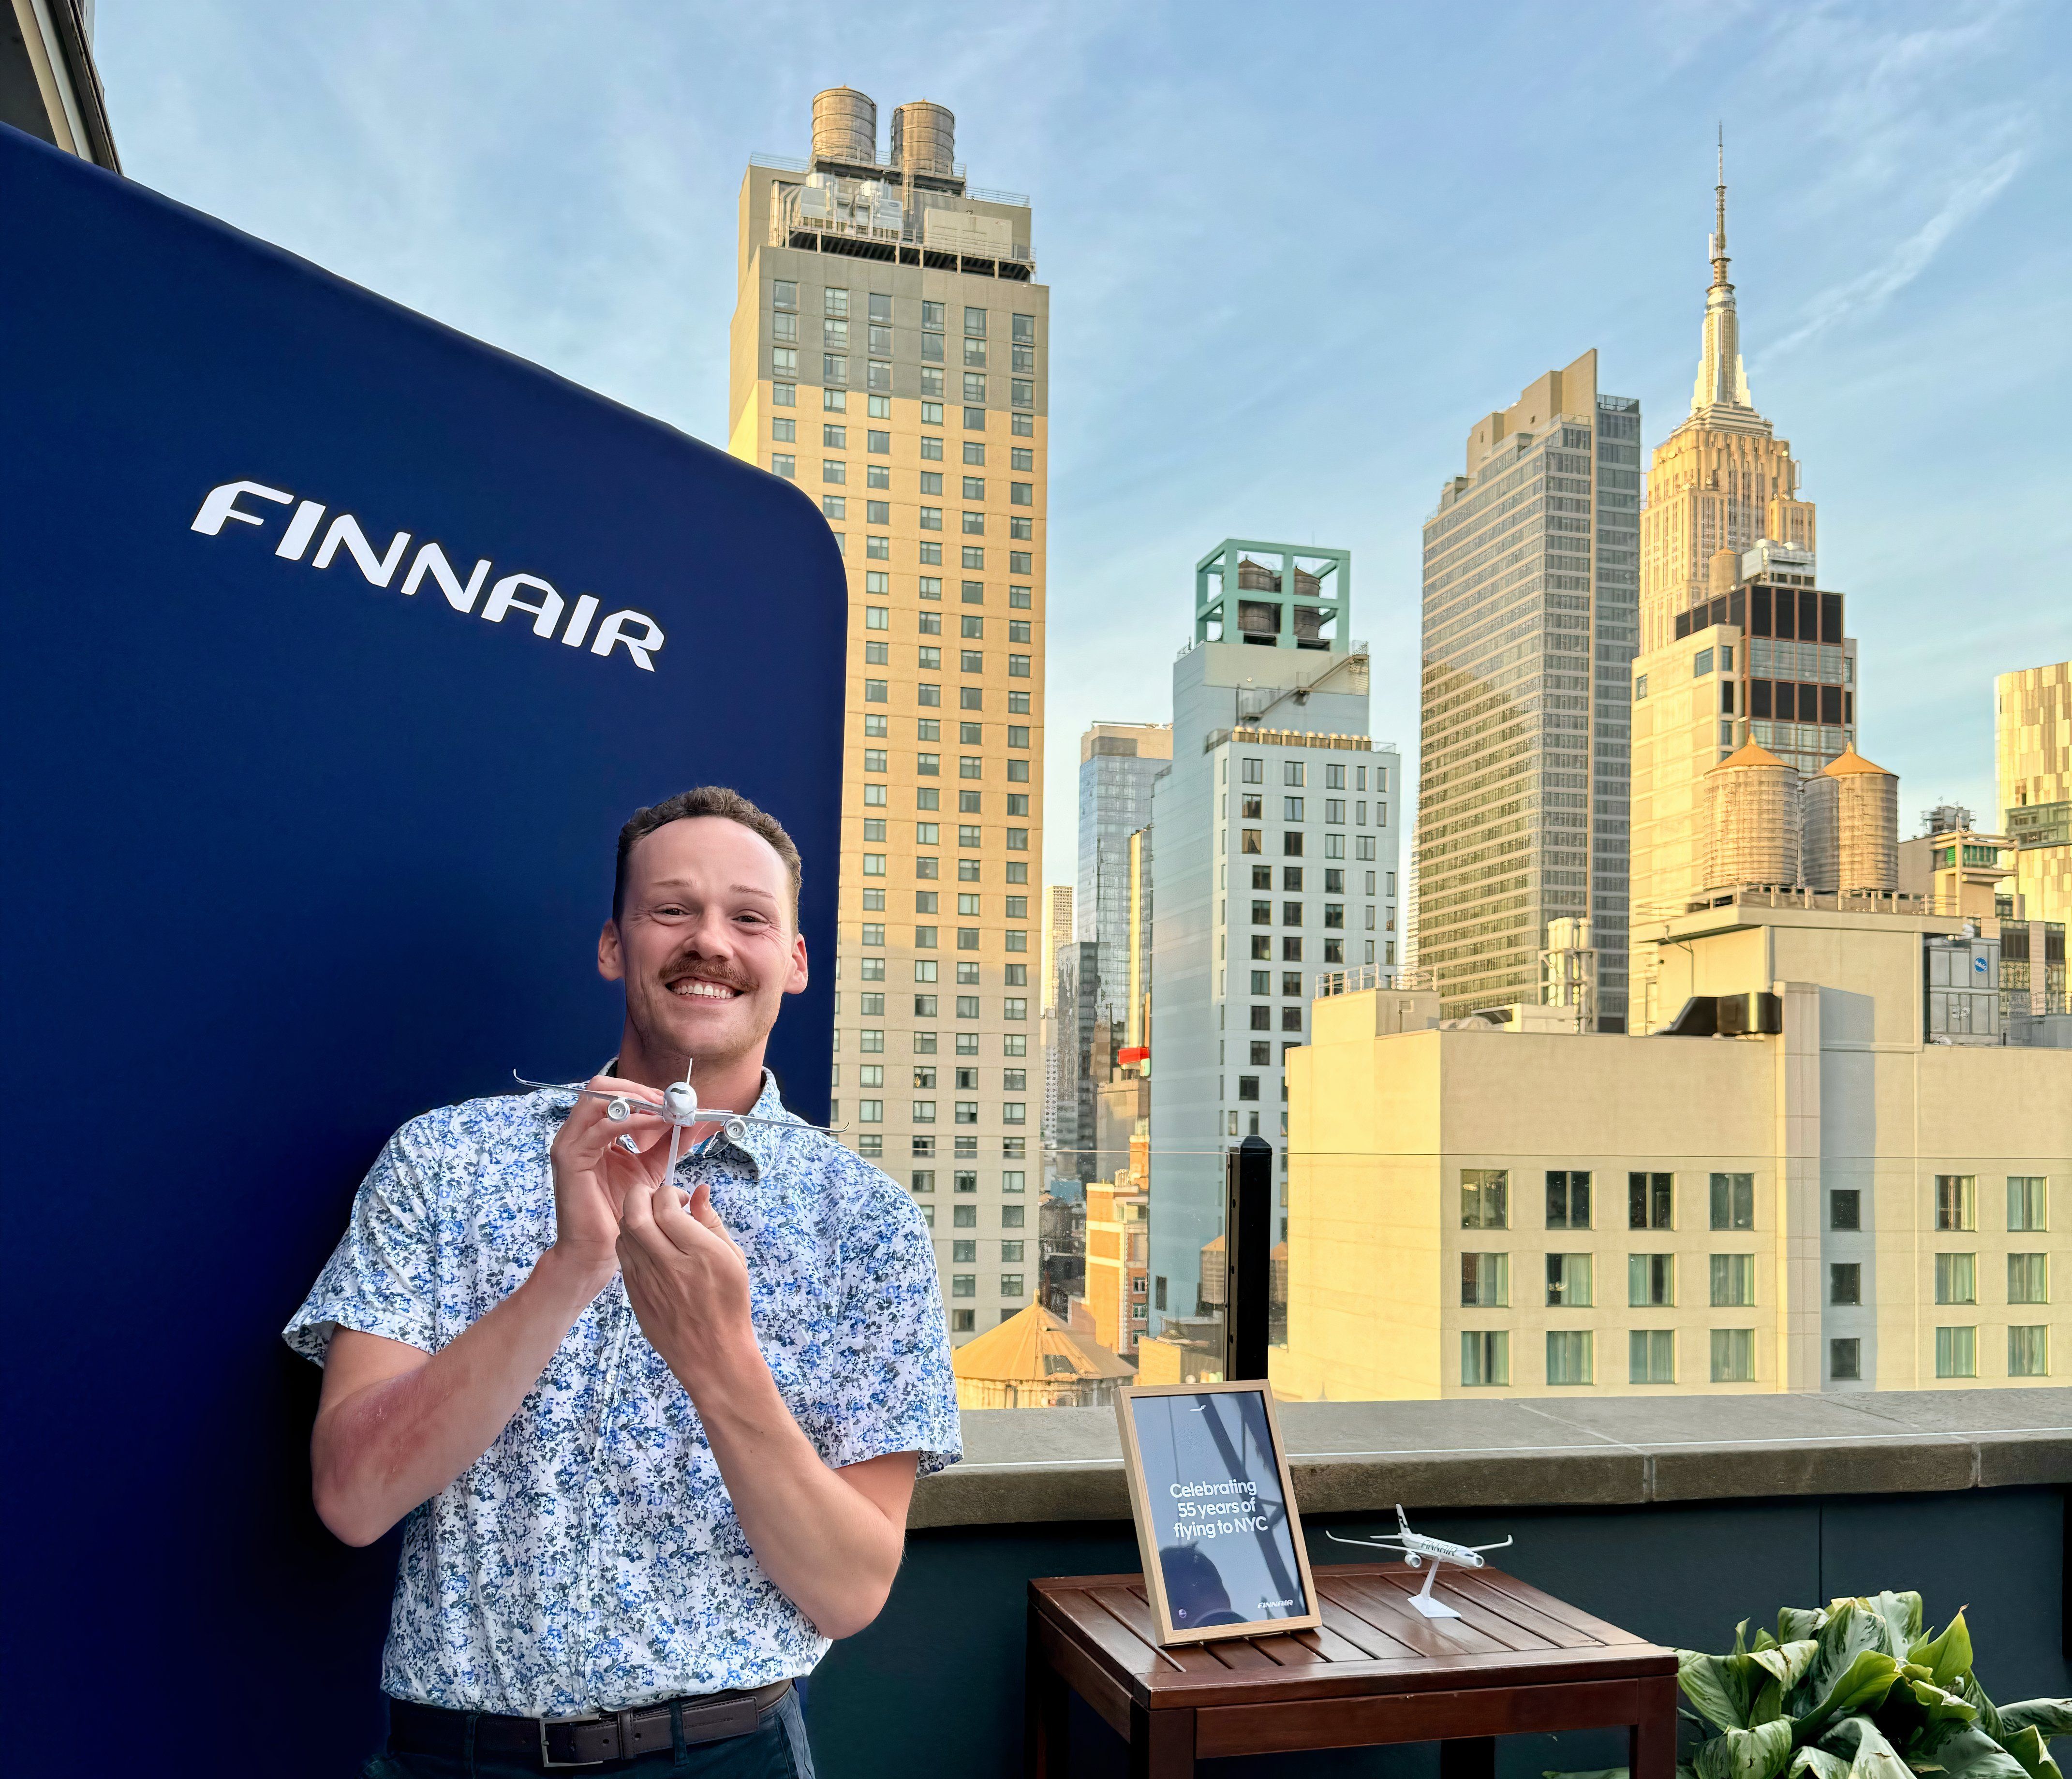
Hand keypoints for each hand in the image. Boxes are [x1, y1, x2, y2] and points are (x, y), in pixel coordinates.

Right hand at [547, 1075, 676, 1286]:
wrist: (597, 1249)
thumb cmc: (620, 1211)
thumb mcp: (651, 1169)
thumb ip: (668, 1144)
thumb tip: (694, 1121)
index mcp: (593, 1132)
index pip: (616, 1094)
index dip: (648, 1092)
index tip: (679, 1100)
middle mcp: (578, 1132)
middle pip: (603, 1086)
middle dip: (640, 1089)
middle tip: (671, 1101)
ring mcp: (570, 1143)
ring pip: (598, 1097)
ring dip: (636, 1099)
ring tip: (666, 1109)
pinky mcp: (569, 1158)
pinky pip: (602, 1127)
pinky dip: (632, 1120)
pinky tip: (655, 1124)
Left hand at [616, 1171, 755, 1382]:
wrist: (713, 1354)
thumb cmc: (729, 1305)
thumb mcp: (733, 1258)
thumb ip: (712, 1221)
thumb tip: (699, 1190)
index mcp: (700, 1253)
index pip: (666, 1208)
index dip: (668, 1193)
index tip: (679, 1198)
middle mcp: (669, 1265)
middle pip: (636, 1216)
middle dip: (640, 1195)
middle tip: (654, 1197)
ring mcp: (647, 1281)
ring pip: (624, 1234)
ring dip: (634, 1217)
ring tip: (652, 1221)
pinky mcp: (635, 1294)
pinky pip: (623, 1256)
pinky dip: (630, 1240)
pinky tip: (647, 1244)